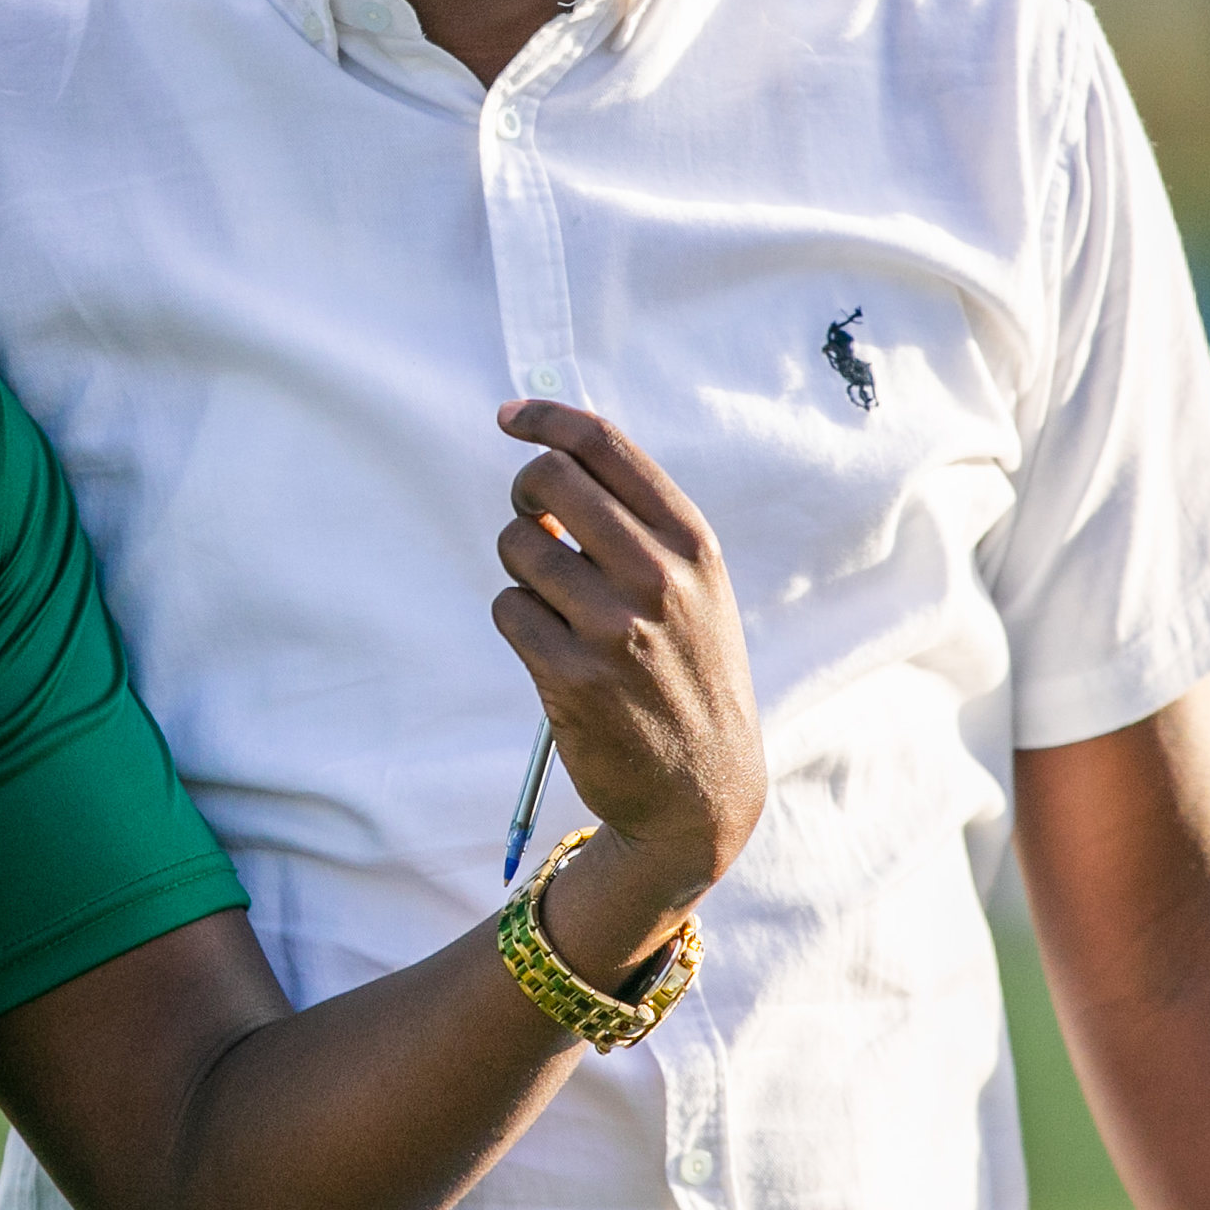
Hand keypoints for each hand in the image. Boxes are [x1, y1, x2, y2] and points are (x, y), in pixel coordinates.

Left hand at [488, 399, 765, 970]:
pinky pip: (507, 609)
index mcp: (693, 544)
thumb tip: (547, 463)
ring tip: (554, 602)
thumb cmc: (690, 673)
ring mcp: (615, 629)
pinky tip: (550, 647)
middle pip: (547, 480)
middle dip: (525, 492)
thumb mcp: (695, 588)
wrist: (702, 792)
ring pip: (518, 546)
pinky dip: (517, 619)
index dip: (544, 418)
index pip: (604, 446)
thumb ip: (636, 524)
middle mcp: (659, 578)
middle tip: (534, 520)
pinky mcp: (572, 678)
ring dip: (520, 566)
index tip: (509, 417)